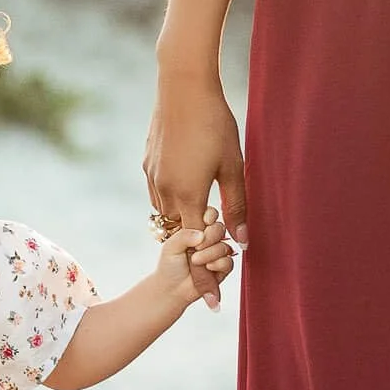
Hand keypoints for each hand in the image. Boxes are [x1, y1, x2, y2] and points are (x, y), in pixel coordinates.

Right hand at [143, 72, 246, 302]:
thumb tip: (243, 240)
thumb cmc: (215, 123)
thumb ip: (237, 205)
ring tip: (198, 225)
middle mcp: (164, 191)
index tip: (211, 305)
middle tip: (210, 262)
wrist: (181, 85)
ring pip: (165, 214)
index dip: (204, 279)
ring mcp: (152, 177)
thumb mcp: (234, 166)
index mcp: (187, 196)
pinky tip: (185, 190)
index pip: (195, 250)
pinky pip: (158, 193)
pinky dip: (172, 201)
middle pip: (177, 235)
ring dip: (181, 223)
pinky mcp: (147, 163)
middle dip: (192, 251)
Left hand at [156, 207, 236, 311]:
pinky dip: (218, 264)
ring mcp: (216, 252)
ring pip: (225, 246)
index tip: (204, 221)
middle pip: (220, 228)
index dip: (210, 216)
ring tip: (196, 261)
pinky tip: (208, 268)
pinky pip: (229, 262)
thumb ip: (184, 235)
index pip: (209, 214)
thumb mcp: (171, 246)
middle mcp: (209, 238)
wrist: (172, 289)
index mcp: (196, 228)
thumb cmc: (169, 266)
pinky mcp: (222, 267)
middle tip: (196, 248)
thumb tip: (202, 233)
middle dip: (210, 237)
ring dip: (210, 254)